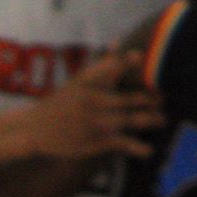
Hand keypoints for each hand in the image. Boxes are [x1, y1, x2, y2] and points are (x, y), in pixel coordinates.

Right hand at [20, 51, 163, 159]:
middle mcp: (95, 100)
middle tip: (163, 100)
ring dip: (153, 120)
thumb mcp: (77, 81)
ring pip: (134, 120)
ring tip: (162, 120)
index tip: (146, 64)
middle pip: (134, 98)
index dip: (133, 65)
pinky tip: (148, 151)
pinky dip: (139, 148)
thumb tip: (120, 45)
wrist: (33, 129)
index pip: (118, 69)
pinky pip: (124, 143)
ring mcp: (97, 121)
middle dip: (153, 100)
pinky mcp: (96, 141)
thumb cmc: (60, 103)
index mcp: (91, 82)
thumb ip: (101, 66)